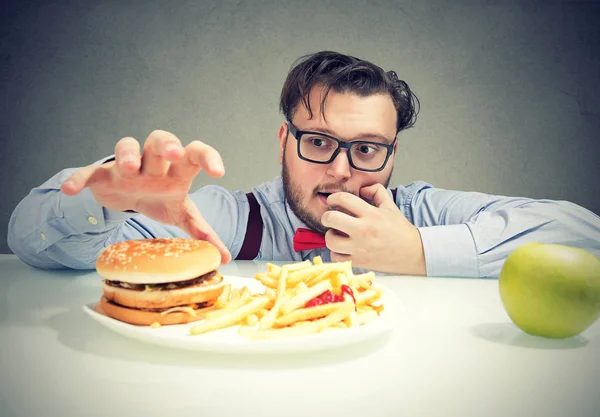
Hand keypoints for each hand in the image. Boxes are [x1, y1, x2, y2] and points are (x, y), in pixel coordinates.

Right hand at [60, 130, 231, 263]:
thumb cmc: (160, 198)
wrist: (128, 196)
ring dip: (127, 155)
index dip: (208, 158)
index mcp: (177, 170)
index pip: (196, 154)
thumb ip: (202, 232)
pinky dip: (80, 178)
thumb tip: (224, 257)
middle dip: (167, 145)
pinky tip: (71, 189)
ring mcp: (127, 166)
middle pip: (160, 139)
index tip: (218, 172)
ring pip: (126, 146)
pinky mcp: (103, 174)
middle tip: (174, 154)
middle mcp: (154, 162)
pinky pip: (89, 172)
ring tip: (130, 169)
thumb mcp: (182, 213)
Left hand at [321, 183, 425, 274]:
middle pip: (331, 219)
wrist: (413, 252)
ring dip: (330, 236)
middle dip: (326, 217)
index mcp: (371, 214)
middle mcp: (363, 230)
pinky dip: (336, 253)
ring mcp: (360, 247)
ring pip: (330, 240)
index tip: (333, 201)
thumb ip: (376, 191)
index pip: (344, 199)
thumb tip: (362, 188)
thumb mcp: (390, 206)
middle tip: (330, 218)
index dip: (333, 198)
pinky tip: (343, 249)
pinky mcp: (359, 261)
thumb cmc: (400, 229)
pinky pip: (336, 257)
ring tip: (337, 235)